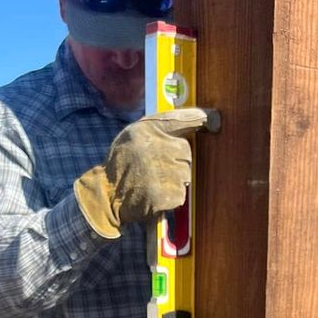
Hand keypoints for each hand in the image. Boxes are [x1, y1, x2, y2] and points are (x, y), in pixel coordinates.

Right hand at [74, 109, 207, 238]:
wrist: (107, 196)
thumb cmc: (123, 165)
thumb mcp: (133, 137)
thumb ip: (158, 128)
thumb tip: (196, 120)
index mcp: (144, 130)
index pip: (178, 119)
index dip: (196, 119)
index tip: (211, 119)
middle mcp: (153, 148)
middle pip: (186, 152)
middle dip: (178, 162)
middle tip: (159, 170)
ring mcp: (159, 172)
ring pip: (186, 174)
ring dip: (176, 181)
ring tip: (155, 182)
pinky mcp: (164, 194)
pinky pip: (181, 194)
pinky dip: (172, 197)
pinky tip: (156, 195)